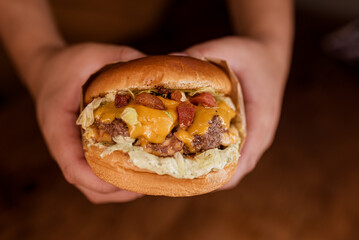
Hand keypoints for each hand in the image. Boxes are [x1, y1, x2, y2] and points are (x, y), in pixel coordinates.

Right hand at [31, 43, 145, 202]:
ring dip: (118, 190)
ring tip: (148, 181)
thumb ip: (124, 58)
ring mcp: (71, 149)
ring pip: (90, 185)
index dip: (98, 179)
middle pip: (84, 183)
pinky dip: (115, 180)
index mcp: (58, 123)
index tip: (126, 184)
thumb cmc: (68, 63)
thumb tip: (164, 65)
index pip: (71, 164)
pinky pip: (95, 174)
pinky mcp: (80, 148)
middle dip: (117, 191)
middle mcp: (63, 143)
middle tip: (149, 183)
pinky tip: (137, 169)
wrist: (47, 68)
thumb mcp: (94, 53)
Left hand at [184, 36, 289, 188]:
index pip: (243, 162)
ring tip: (178, 168)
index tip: (190, 179)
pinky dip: (212, 157)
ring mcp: (253, 137)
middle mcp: (259, 136)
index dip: (218, 176)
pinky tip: (190, 152)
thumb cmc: (251, 55)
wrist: (267, 54)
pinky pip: (230, 154)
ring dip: (208, 169)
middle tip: (175, 176)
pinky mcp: (244, 133)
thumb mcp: (229, 50)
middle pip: (234, 171)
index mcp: (260, 122)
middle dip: (206, 176)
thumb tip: (170, 62)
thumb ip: (201, 55)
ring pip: (232, 166)